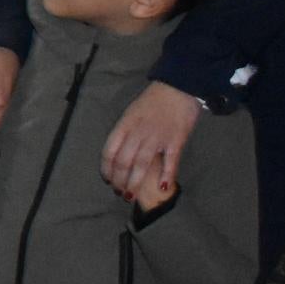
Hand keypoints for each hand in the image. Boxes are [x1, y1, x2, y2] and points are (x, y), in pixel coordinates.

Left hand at [101, 81, 203, 204]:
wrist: (178, 88)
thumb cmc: (152, 101)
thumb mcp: (130, 114)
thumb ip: (124, 132)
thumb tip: (117, 153)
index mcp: (124, 125)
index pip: (109, 152)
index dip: (106, 169)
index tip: (108, 180)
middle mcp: (137, 133)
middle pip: (123, 162)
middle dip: (119, 181)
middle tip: (120, 193)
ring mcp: (157, 138)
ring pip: (141, 165)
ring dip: (135, 183)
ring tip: (132, 196)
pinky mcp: (176, 141)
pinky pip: (169, 162)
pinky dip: (165, 176)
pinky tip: (161, 187)